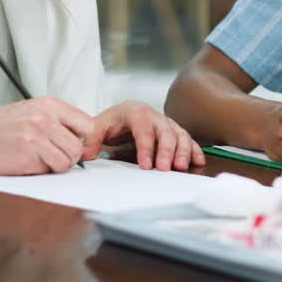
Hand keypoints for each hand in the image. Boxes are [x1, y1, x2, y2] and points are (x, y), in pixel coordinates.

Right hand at [0, 96, 95, 174]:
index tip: (72, 146)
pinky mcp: (28, 156)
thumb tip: (82, 137)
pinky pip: (50, 170)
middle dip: (69, 156)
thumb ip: (56, 120)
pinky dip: (42, 171)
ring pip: (68, 161)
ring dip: (56, 165)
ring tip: (38, 160)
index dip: (82, 139)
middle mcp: (45, 118)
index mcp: (49, 104)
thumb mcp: (30, 110)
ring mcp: (37, 137)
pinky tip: (27, 164)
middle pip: (79, 146)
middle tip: (52, 157)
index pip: (87, 124)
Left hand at [88, 101, 204, 170]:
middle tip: (166, 169)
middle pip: (165, 131)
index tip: (146, 166)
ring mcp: (166, 123)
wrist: (122, 115)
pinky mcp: (174, 132)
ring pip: (179, 134)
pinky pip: (187, 139)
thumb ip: (91, 139)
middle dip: (167, 150)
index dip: (146, 147)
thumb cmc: (112, 122)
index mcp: (135, 112)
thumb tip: (85, 154)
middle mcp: (154, 116)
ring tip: (182, 167)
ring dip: (183, 150)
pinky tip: (197, 161)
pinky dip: (194, 150)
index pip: (143, 128)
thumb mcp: (97, 127)